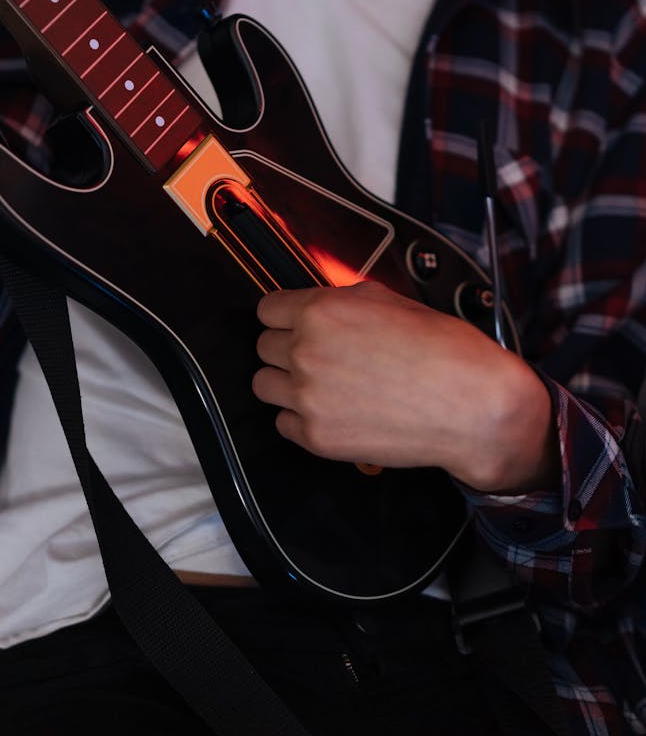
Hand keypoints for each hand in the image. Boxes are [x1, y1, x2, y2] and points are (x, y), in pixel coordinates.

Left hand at [254, 281, 558, 493]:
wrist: (472, 405)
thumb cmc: (444, 350)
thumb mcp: (392, 300)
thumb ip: (345, 299)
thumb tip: (325, 303)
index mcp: (321, 311)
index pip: (267, 309)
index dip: (286, 315)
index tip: (295, 323)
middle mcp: (306, 351)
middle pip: (264, 346)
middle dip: (288, 347)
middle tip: (319, 355)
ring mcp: (307, 397)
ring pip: (264, 385)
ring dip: (287, 382)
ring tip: (322, 384)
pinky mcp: (316, 436)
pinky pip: (283, 423)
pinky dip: (301, 418)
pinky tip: (332, 411)